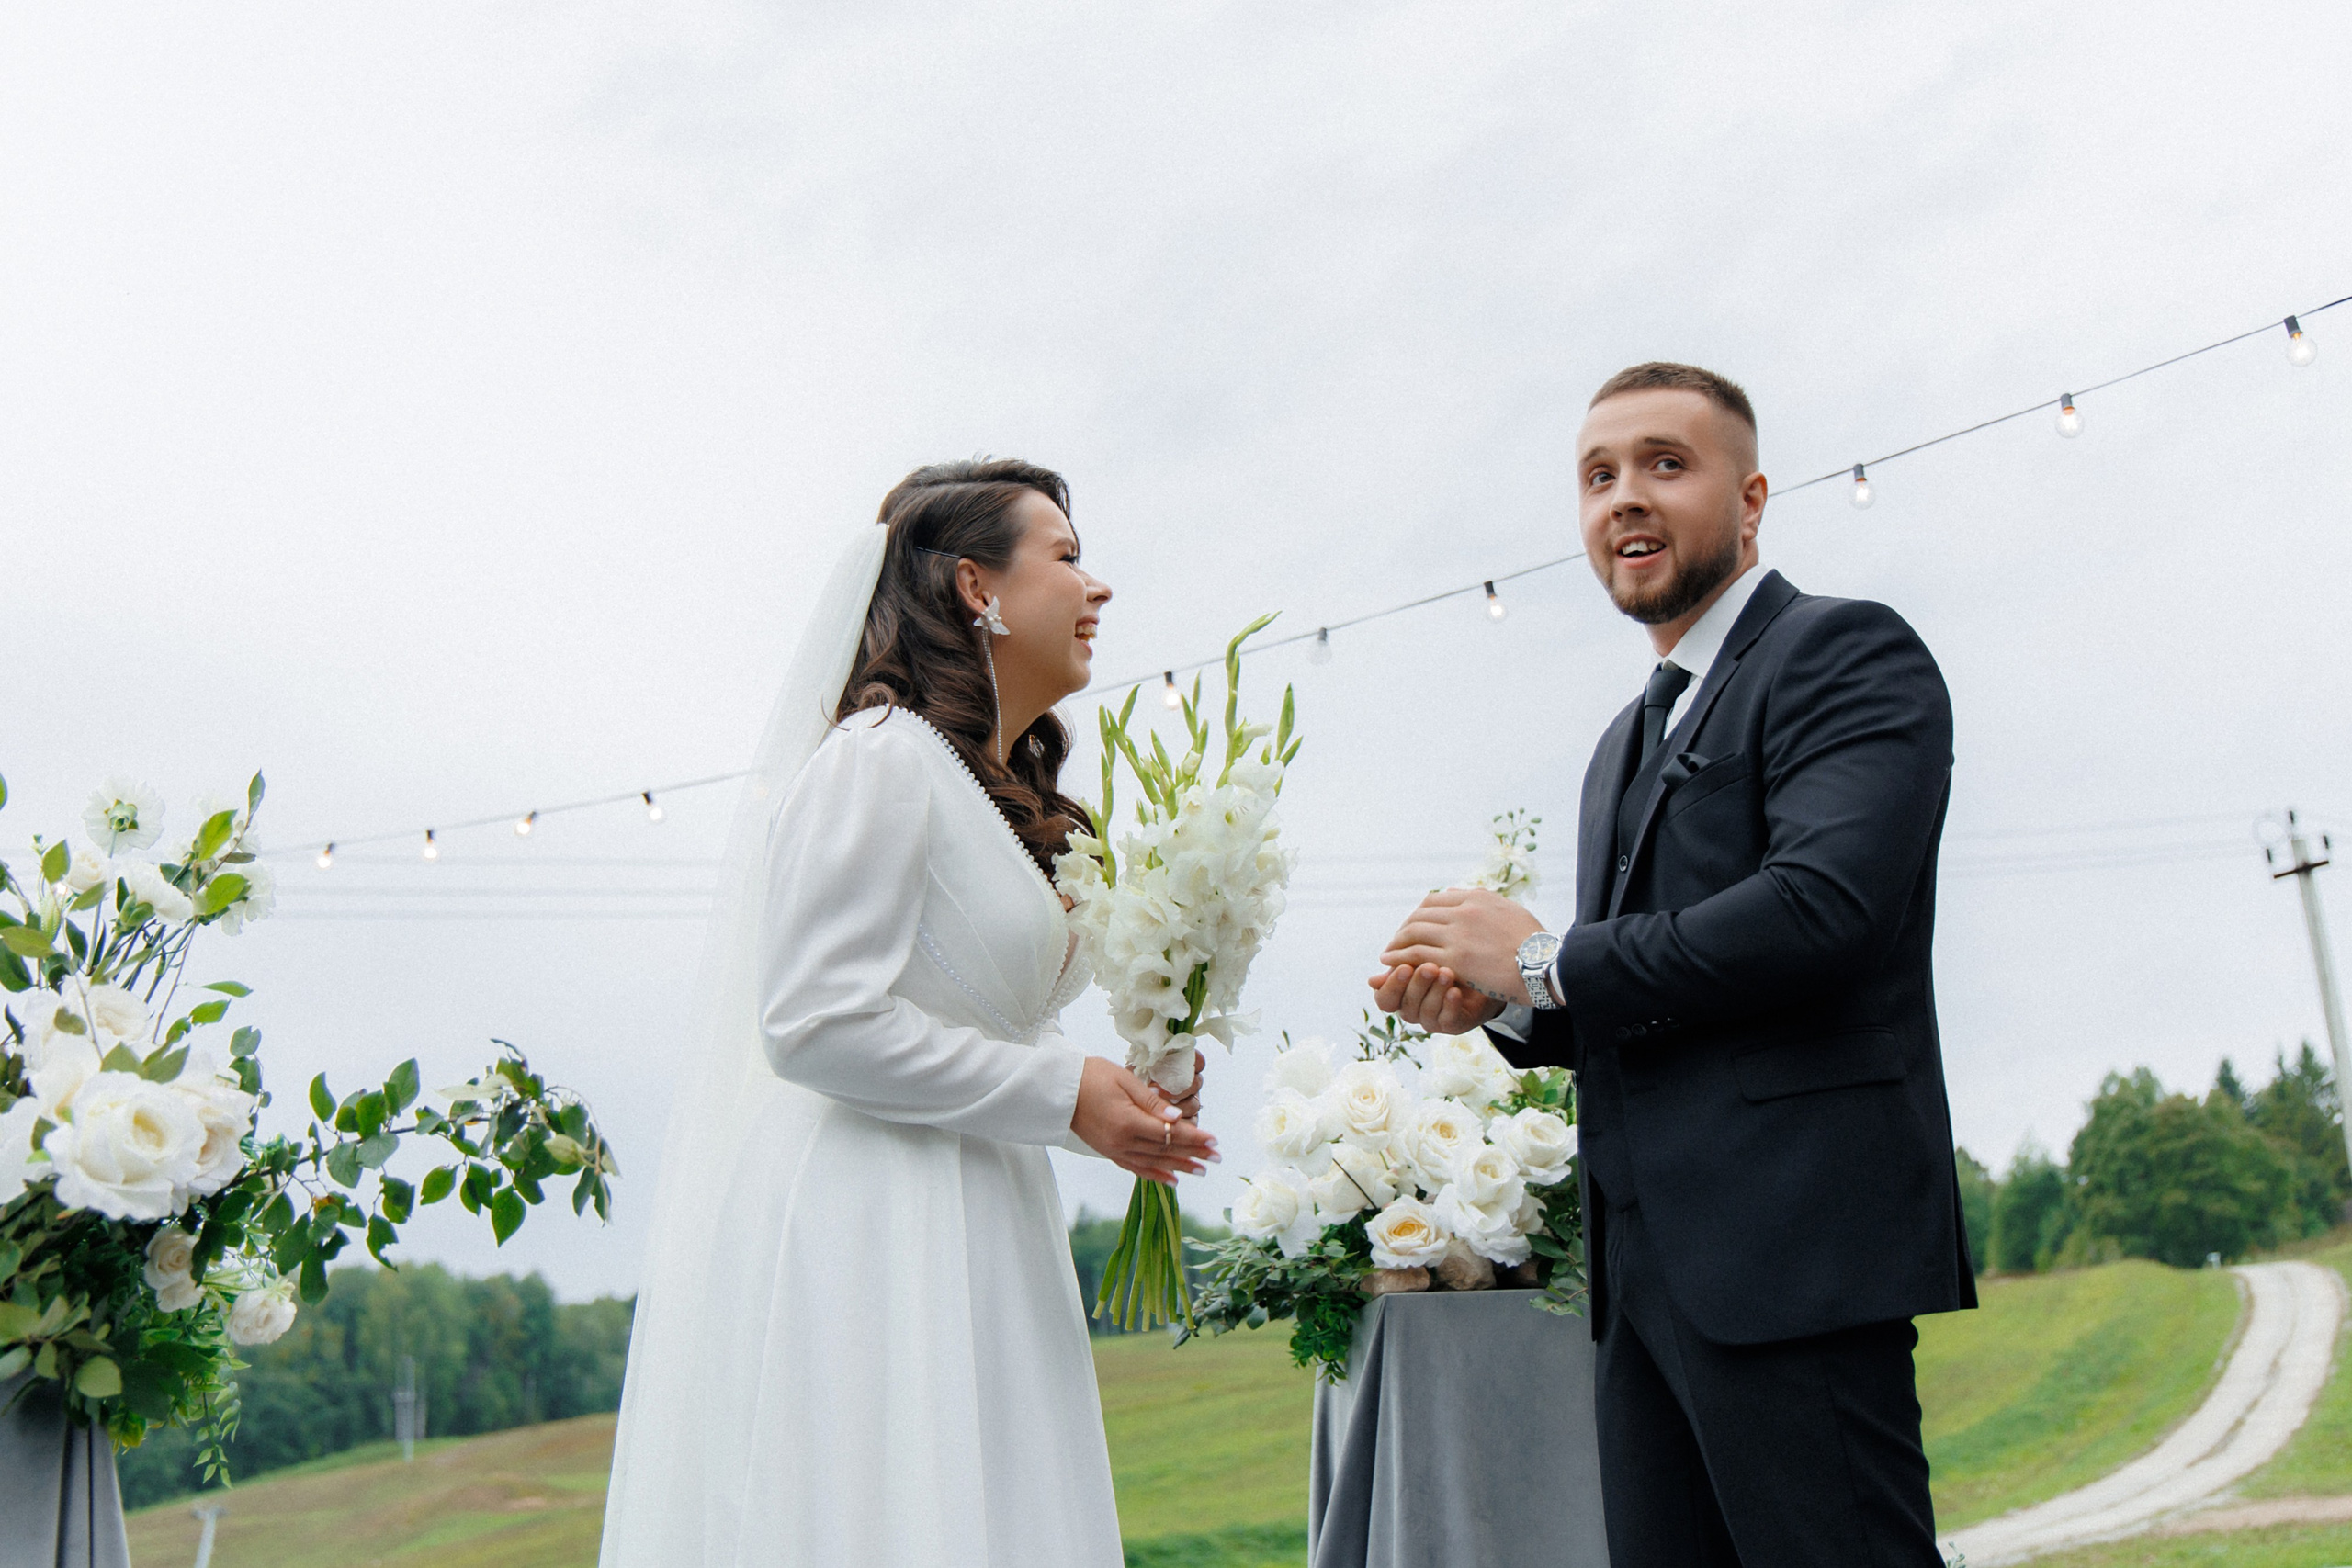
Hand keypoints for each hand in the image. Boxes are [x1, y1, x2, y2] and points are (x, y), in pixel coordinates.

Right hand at [1073, 1056, 1217, 1183]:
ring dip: (1180, 1167)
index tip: (1214, 1140)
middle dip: (1194, 1154)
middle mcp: (1123, 1142)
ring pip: (1154, 1162)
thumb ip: (1152, 1102)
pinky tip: (1172, 1179)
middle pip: (1166, 1151)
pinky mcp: (1109, 1152)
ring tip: (1202, 1170)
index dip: (1194, 1138)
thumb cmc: (1091, 1076)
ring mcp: (1115, 1150)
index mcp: (1128, 1122)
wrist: (1058, 1089)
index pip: (1170, 1134)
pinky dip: (1156, 1175)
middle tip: (1216, 1158)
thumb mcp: (1125, 1080)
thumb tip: (1178, 1118)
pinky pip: (1137, 1168)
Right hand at [1367, 963, 1505, 1032]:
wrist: (1482, 970)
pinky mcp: (1454, 1024)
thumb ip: (1402, 962)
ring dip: (1436, 992)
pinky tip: (1455, 990)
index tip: (1404, 966)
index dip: (1392, 985)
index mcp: (1399, 995)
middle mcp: (1413, 1010)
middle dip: (1418, 985)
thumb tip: (1371, 981)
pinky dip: (1450, 1004)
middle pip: (1406, 1005)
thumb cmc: (1445, 959)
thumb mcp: (1424, 956)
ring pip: (1426, 1012)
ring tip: (1447, 972)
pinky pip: (1448, 1019)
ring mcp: (1433, 1020)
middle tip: (1429, 966)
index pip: (1384, 998)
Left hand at [1374, 888, 1544, 1008]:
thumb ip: (1483, 902)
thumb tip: (1455, 894)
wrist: (1547, 965)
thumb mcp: (1510, 911)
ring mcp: (1459, 934)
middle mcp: (1465, 911)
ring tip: (1389, 955)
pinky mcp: (1456, 958)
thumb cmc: (1535, 944)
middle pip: (1420, 915)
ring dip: (1397, 943)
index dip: (1418, 915)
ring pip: (1414, 932)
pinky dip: (1399, 957)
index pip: (1434, 901)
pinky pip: (1416, 954)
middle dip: (1404, 929)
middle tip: (1397, 942)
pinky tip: (1391, 964)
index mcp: (1478, 898)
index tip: (1412, 928)